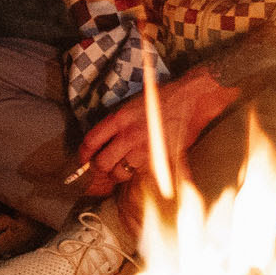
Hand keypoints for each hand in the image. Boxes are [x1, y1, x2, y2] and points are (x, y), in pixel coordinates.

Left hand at [73, 67, 237, 197]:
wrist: (191, 100)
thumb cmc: (163, 100)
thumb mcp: (132, 105)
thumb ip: (116, 123)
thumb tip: (103, 141)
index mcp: (119, 119)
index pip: (91, 142)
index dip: (84, 155)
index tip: (84, 159)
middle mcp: (129, 135)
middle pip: (102, 163)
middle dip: (99, 170)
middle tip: (101, 171)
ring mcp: (144, 149)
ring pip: (120, 172)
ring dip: (119, 174)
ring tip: (122, 168)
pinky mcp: (158, 159)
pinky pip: (141, 174)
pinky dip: (138, 174)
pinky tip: (140, 168)